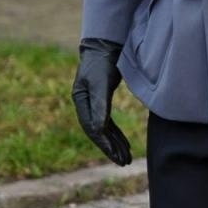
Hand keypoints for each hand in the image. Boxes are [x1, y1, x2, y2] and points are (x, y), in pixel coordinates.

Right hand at [72, 38, 131, 165]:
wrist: (106, 44)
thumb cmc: (102, 60)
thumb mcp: (101, 81)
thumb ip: (100, 104)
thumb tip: (99, 130)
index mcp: (81, 100)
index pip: (92, 127)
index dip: (104, 142)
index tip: (116, 154)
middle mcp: (85, 104)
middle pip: (97, 132)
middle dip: (111, 148)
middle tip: (124, 162)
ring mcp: (93, 103)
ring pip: (104, 130)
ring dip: (115, 144)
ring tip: (127, 159)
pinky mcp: (102, 101)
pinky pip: (108, 123)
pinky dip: (116, 134)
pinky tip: (124, 144)